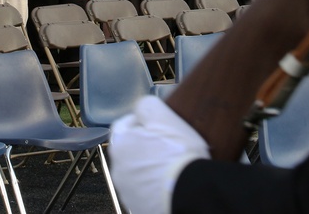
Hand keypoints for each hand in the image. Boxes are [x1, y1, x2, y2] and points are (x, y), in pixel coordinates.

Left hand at [109, 97, 210, 213]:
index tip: (158, 123)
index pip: (123, 124)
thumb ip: (147, 105)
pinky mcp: (140, 206)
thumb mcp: (164, 117)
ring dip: (150, 165)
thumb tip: (142, 107)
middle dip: (145, 144)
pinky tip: (171, 182)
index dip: (141, 120)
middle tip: (168, 144)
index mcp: (120, 145)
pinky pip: (146, 189)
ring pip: (138, 171)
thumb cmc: (177, 153)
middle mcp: (118, 170)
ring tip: (172, 165)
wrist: (190, 194)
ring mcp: (128, 191)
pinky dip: (155, 184)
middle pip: (130, 149)